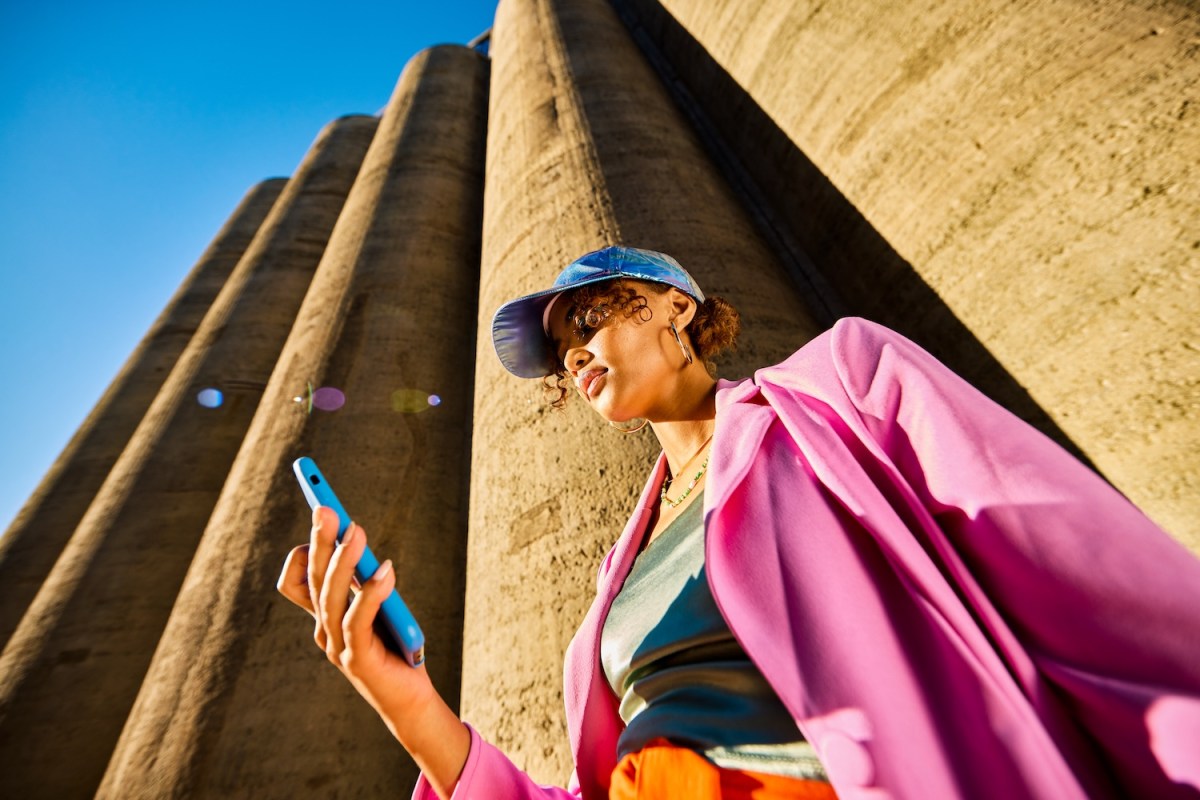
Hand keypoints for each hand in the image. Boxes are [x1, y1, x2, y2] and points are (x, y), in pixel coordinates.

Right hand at [277, 507, 469, 797]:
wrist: (409, 700)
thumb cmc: (395, 648)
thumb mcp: (377, 608)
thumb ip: (363, 583)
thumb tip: (358, 539)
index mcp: (323, 616)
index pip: (297, 581)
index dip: (304, 550)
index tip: (319, 511)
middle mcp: (323, 630)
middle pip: (313, 579)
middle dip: (319, 540)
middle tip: (326, 507)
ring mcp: (336, 646)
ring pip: (331, 596)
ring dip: (343, 560)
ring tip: (358, 530)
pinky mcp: (356, 659)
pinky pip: (358, 620)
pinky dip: (371, 593)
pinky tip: (386, 570)